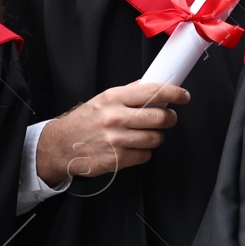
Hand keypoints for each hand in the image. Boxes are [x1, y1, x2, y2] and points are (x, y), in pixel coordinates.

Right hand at [35, 80, 190, 183]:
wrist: (61, 145)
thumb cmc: (84, 121)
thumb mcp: (103, 99)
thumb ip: (128, 93)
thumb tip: (153, 86)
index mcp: (113, 98)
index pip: (152, 91)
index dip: (174, 93)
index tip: (183, 96)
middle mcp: (115, 118)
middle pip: (159, 117)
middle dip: (169, 118)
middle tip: (168, 118)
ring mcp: (116, 140)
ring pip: (155, 138)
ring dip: (157, 136)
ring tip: (148, 133)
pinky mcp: (116, 159)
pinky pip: (145, 155)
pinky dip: (144, 152)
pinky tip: (134, 146)